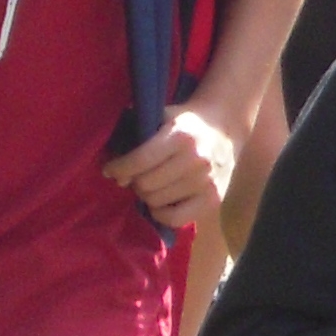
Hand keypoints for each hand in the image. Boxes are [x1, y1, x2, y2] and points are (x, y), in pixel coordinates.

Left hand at [104, 108, 237, 231]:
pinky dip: (160, 214)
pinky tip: (159, 203)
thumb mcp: (164, 115)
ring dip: (145, 195)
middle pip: (146, 184)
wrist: (225, 127)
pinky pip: (176, 219)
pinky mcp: (214, 199)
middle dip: (131, 181)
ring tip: (147, 186)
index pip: (140, 160)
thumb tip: (110, 156)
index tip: (109, 170)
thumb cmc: (187, 122)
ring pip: (157, 201)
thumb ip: (138, 131)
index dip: (118, 168)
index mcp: (181, 136)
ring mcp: (207, 182)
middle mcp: (196, 160)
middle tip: (131, 177)